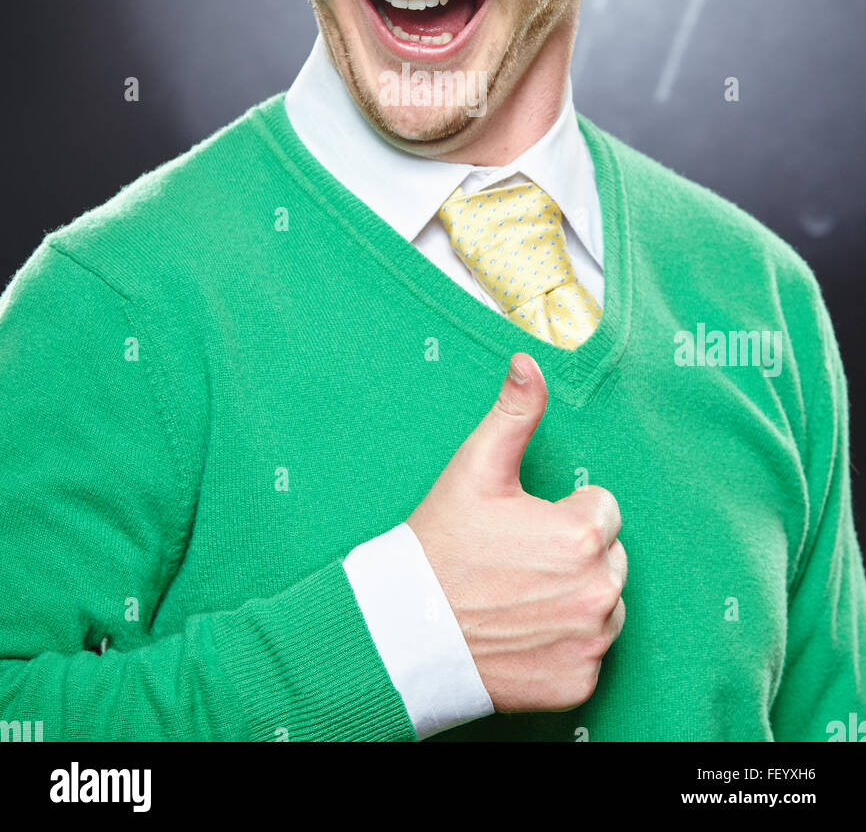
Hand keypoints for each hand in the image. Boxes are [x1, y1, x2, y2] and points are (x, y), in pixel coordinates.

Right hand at [407, 351, 625, 712]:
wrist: (407, 631)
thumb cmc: (443, 545)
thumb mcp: (476, 470)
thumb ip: (514, 413)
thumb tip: (529, 361)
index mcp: (583, 533)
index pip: (601, 510)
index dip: (561, 513)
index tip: (522, 527)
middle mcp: (599, 590)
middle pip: (608, 557)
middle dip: (574, 555)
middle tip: (518, 562)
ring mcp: (590, 641)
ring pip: (605, 604)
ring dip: (576, 599)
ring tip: (521, 596)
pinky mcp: (579, 683)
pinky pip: (590, 654)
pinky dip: (565, 646)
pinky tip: (524, 635)